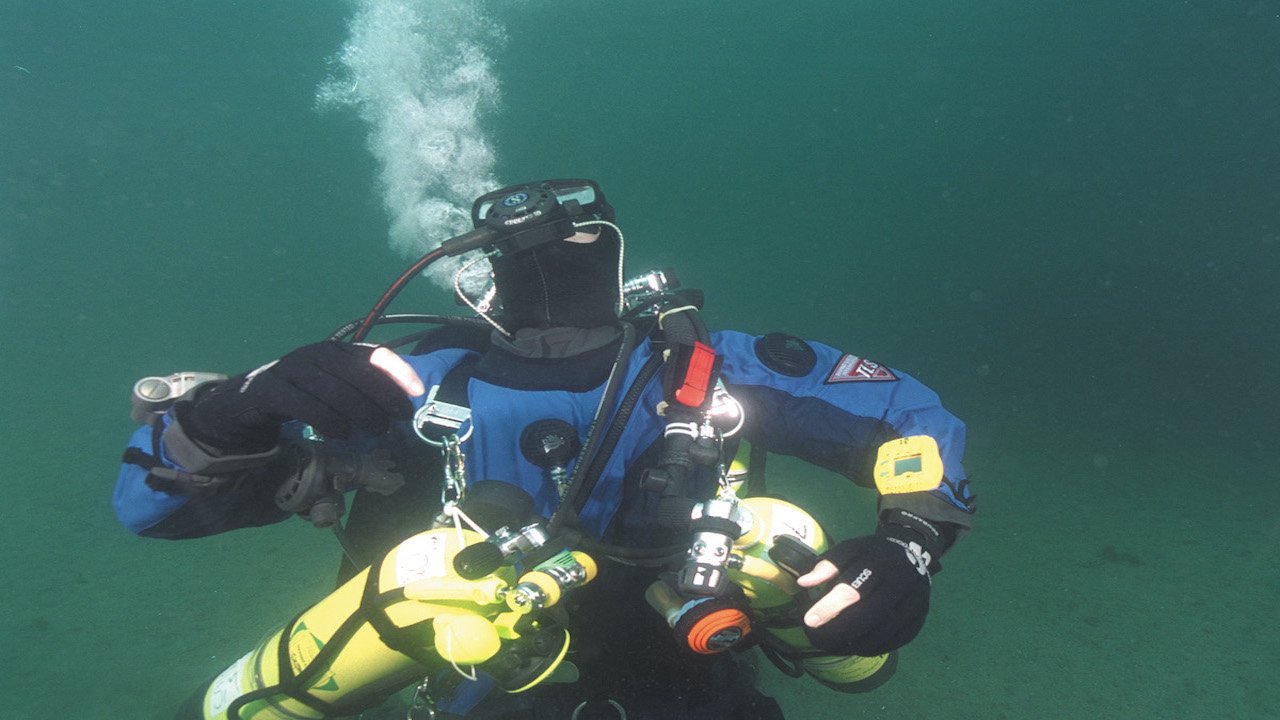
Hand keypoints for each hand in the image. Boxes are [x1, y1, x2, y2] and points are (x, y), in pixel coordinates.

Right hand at [180, 341, 423, 453]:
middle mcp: (315, 354)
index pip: (372, 354)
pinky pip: (303, 404)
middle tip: (396, 420)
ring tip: (374, 431)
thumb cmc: (301, 396)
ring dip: (359, 412)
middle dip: (382, 396)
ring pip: (333, 388)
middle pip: (355, 371)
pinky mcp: (269, 390)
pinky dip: (326, 420)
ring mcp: (290, 369)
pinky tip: (340, 434)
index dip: (397, 371)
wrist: (245, 403)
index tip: (417, 394)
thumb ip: (366, 390)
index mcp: (335, 350)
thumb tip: (406, 400)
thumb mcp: (336, 389)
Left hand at [796, 511, 942, 655]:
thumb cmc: (873, 554)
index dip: (830, 607)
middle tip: (821, 640)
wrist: (913, 552)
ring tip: (835, 646)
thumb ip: (828, 565)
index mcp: (880, 560)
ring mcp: (916, 599)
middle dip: (843, 631)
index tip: (810, 621)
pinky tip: (858, 648)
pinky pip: (899, 639)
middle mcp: (902, 579)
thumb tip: (804, 583)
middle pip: (871, 613)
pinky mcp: (921, 616)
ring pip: (886, 630)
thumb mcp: (850, 549)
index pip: (853, 588)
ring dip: (858, 643)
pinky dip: (877, 647)